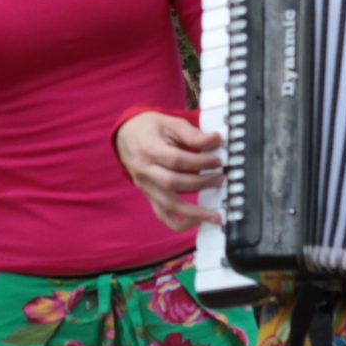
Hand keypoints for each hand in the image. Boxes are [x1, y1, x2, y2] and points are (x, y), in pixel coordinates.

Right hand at [116, 110, 223, 229]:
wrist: (126, 136)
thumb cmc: (149, 128)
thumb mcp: (170, 123)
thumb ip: (192, 134)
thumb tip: (215, 141)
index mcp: (149, 149)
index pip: (176, 160)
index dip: (199, 162)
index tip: (217, 161)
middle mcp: (145, 170)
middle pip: (172, 183)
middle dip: (200, 184)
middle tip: (219, 179)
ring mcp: (146, 186)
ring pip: (167, 205)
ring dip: (193, 212)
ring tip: (214, 215)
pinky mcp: (149, 195)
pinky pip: (162, 214)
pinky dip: (179, 223)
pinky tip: (196, 222)